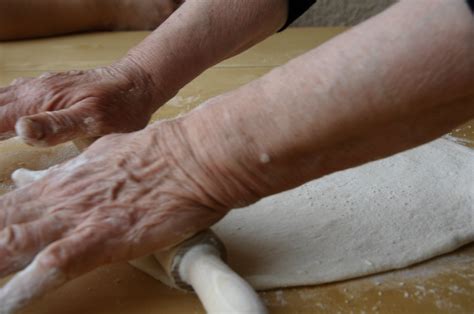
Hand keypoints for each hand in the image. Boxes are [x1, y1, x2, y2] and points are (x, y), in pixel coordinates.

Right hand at [0, 62, 163, 146]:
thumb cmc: (121, 105)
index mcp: (40, 101)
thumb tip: (20, 130)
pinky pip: (13, 95)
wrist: (137, 82)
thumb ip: (58, 126)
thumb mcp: (94, 120)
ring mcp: (40, 88)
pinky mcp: (49, 89)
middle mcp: (34, 91)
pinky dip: (1, 107)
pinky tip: (3, 112)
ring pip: (1, 100)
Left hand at [0, 120, 228, 312]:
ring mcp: (77, 220)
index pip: (5, 207)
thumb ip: (80, 171)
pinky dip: (22, 291)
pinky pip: (51, 268)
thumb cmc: (160, 154)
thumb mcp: (108, 153)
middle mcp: (59, 201)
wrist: (192, 157)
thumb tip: (66, 178)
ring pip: (9, 245)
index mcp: (62, 181)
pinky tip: (5, 305)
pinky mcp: (101, 240)